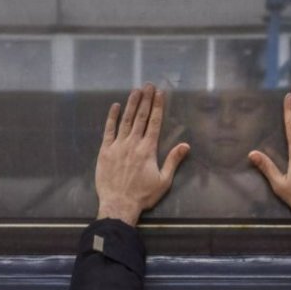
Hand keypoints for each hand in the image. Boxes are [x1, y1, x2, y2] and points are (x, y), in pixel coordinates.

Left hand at [95, 83, 189, 225]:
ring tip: (136, 91)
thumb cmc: (143, 195)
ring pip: (126, 120)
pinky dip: (112, 117)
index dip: (157, 107)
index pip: (154, 123)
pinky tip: (115, 106)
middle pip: (140, 117)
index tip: (159, 93)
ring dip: (131, 104)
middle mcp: (133, 143)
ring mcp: (118, 145)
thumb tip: (186, 145)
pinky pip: (109, 130)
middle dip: (145, 100)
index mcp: (148, 149)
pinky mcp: (105, 151)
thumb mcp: (164, 181)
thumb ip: (173, 161)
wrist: (119, 204)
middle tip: (148, 85)